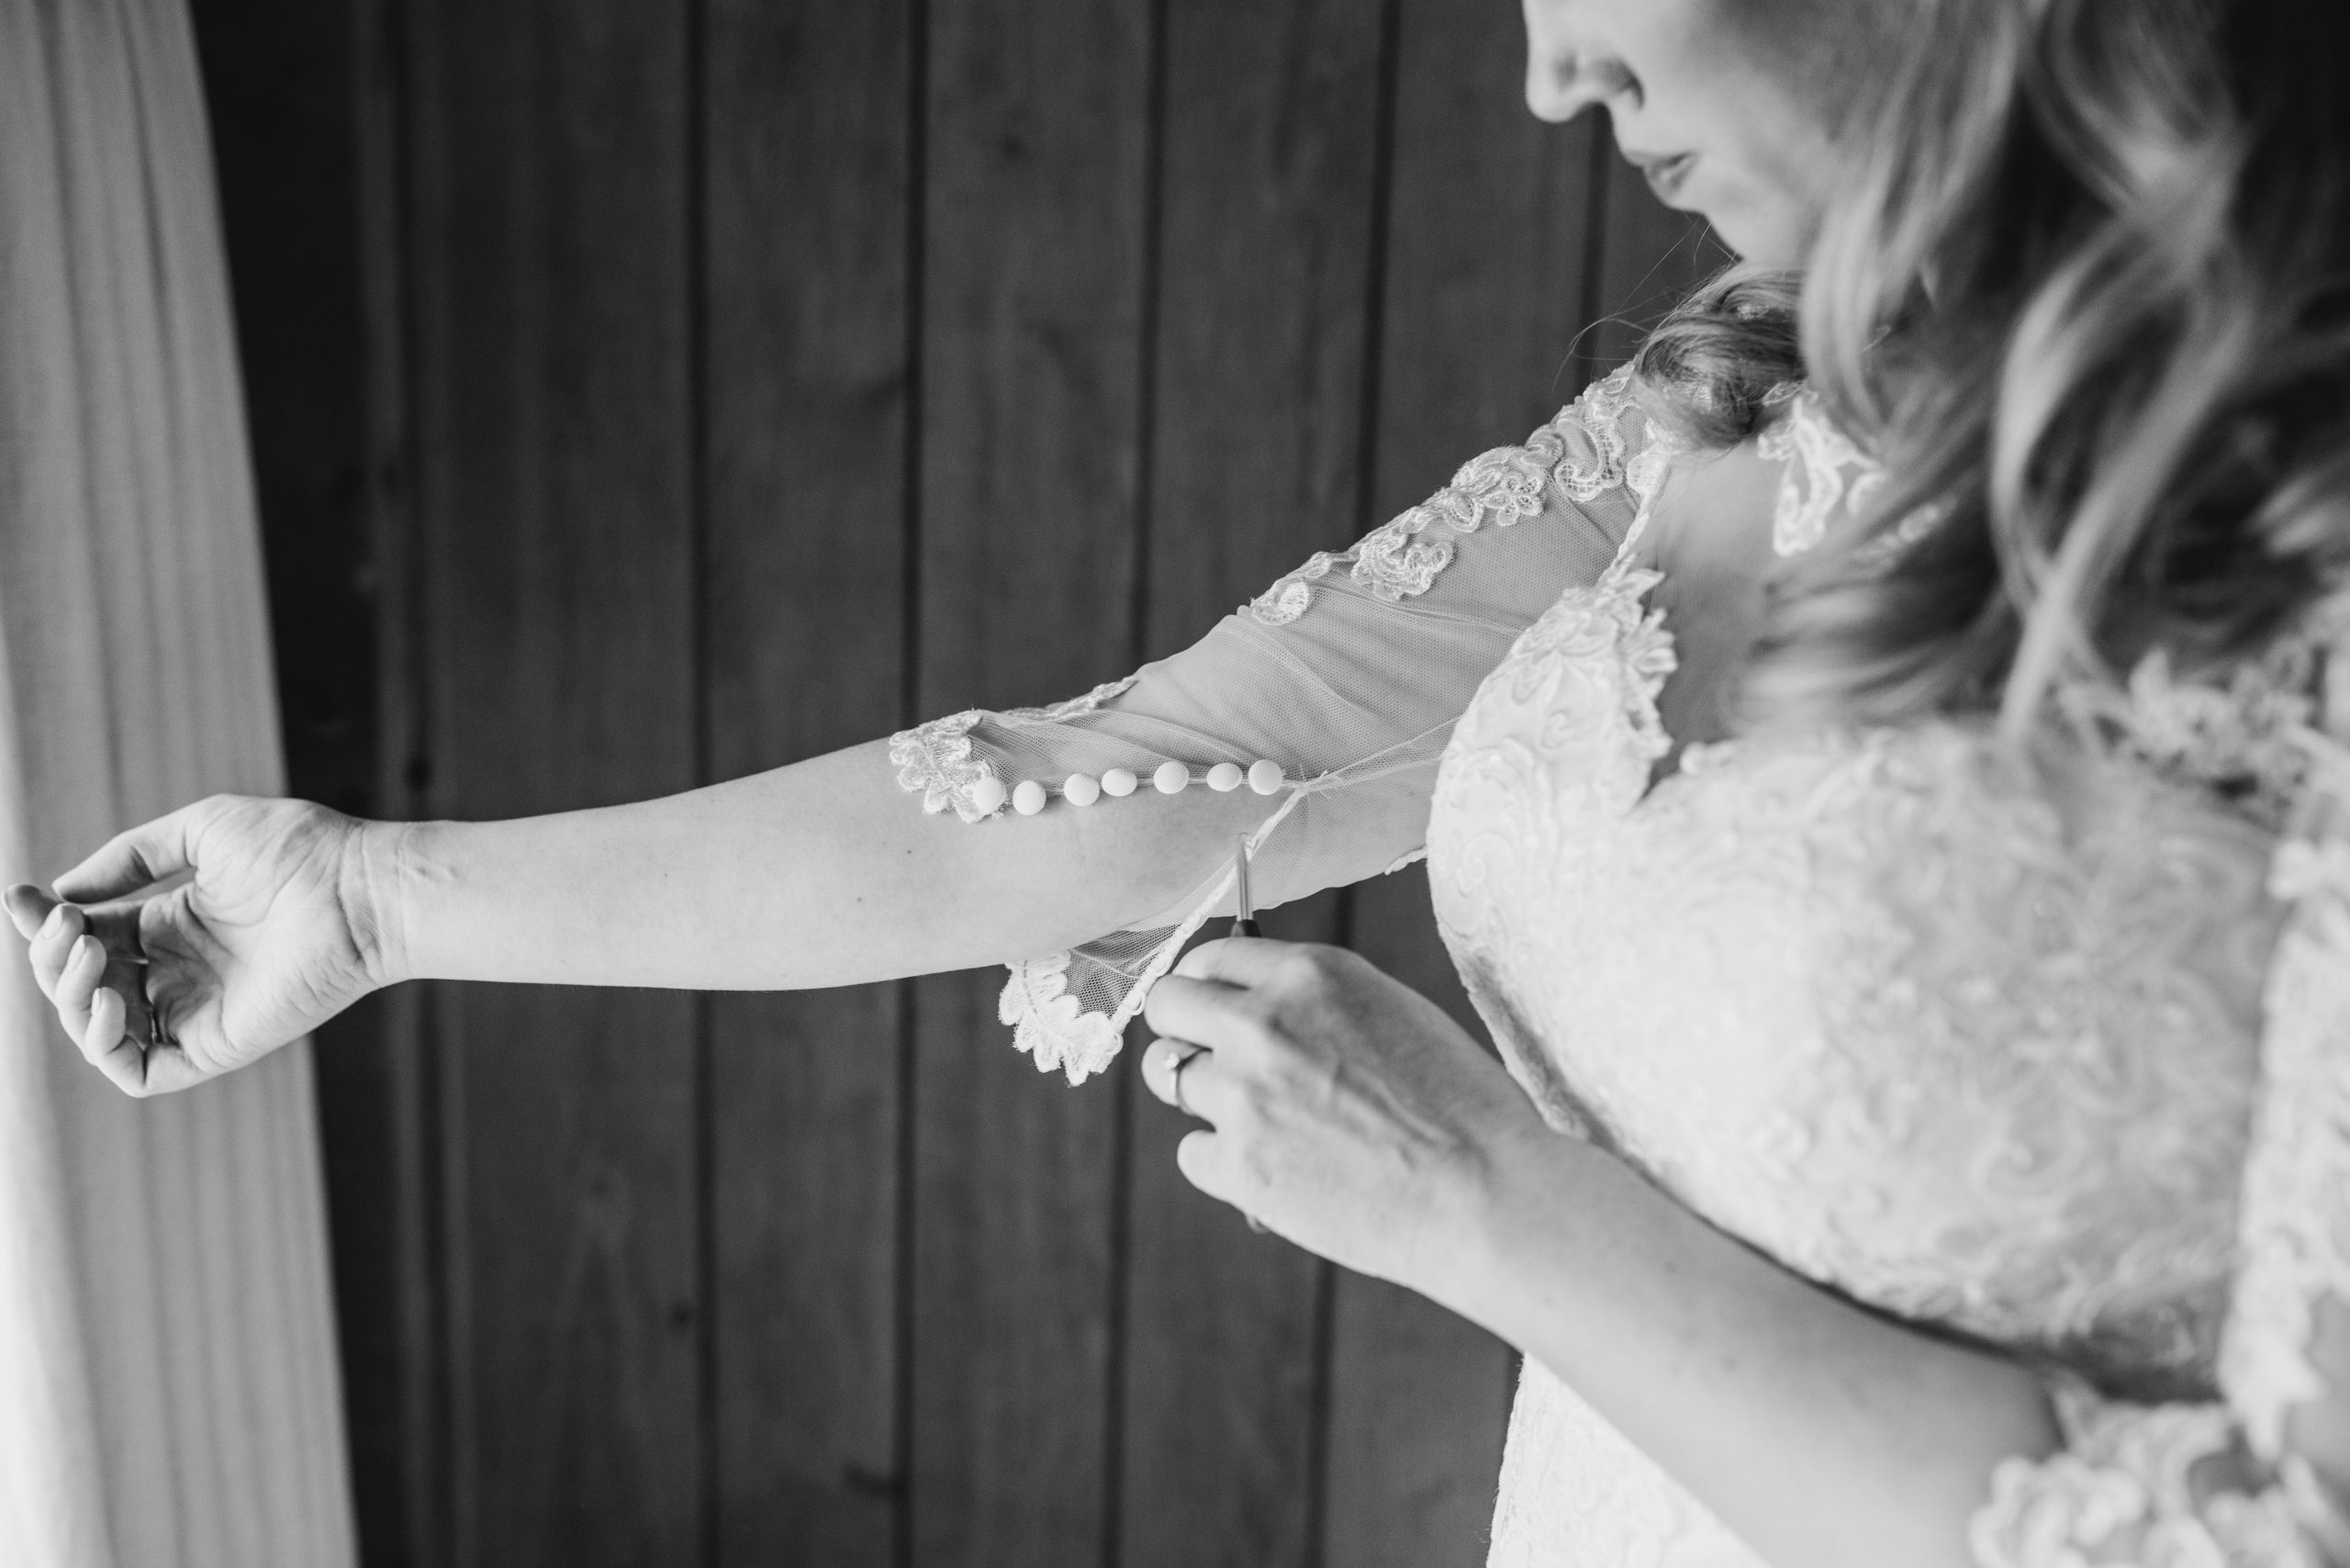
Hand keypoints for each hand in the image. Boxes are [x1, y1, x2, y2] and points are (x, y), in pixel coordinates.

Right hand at [5, 795, 400, 1095]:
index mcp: (173, 924)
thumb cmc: (300, 850)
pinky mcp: (214, 1047)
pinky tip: (112, 997)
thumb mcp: (201, 831)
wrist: (361, 888)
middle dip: (51, 957)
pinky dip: (103, 1042)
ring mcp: (194, 1012)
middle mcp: (178, 972)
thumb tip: (62, 891)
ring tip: (87, 952)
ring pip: (96, 1029)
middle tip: (63, 924)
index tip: (18, 898)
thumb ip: (130, 857)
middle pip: (80, 983)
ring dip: (69, 995)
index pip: (85, 937)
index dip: (44, 924)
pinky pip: (137, 1068)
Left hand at [1139, 937, 1552, 1295]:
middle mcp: (1263, 1021)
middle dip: (1181, 1031)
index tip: (1211, 1008)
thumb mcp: (1394, 1014)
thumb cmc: (1463, 1108)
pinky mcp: (1237, 1164)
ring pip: (1169, 1078)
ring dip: (1205, 1100)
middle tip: (1212, 1062)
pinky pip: (1192, 1153)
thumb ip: (1318, 1004)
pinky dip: (1225, 1166)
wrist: (1486, 1192)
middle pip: (1166, 1005)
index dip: (1207, 986)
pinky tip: (1278, 1175)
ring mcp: (1242, 1093)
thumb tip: (1258, 1008)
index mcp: (1310, 974)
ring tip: (1262, 1124)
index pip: (1211, 956)